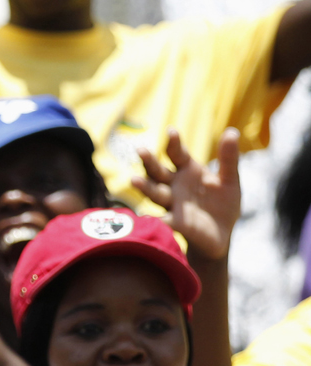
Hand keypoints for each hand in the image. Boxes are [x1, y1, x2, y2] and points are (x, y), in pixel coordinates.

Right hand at [132, 127, 240, 261]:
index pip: (177, 153)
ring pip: (155, 193)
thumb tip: (232, 132)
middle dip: (149, 162)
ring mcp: (172, 204)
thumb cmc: (223, 204)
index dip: (173, 143)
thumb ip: (229, 159)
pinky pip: (162, 220)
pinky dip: (155, 218)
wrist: (222, 234)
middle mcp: (174, 185)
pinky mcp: (175, 223)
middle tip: (141, 151)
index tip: (171, 131)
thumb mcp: (230, 180)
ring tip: (133, 180)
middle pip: (158, 172)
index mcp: (187, 170)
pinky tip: (146, 216)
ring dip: (145, 187)